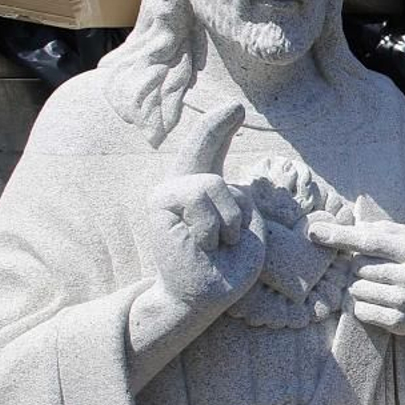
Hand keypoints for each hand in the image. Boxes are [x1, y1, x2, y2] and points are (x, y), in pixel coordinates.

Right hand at [146, 103, 263, 305]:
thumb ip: (238, 199)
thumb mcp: (247, 226)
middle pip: (202, 145)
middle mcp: (183, 186)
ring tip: (220, 242)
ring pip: (211, 182)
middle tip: (231, 171)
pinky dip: (214, 225)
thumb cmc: (229, 267)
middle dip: (218, 136)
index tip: (235, 108)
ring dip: (228, 218)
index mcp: (205, 190)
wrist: (207, 296)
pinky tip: (205, 245)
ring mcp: (168, 192)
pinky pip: (199, 197)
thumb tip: (223, 182)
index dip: (219, 126)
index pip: (211, 149)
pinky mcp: (158, 204)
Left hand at [308, 219, 404, 336]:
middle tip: (373, 269)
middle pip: (357, 267)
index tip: (314, 232)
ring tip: (377, 285)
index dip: (339, 236)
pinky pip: (361, 311)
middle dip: (357, 266)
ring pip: (356, 289)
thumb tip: (351, 227)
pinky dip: (361, 305)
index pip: (367, 242)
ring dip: (358, 286)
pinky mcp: (399, 322)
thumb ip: (381, 228)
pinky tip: (377, 301)